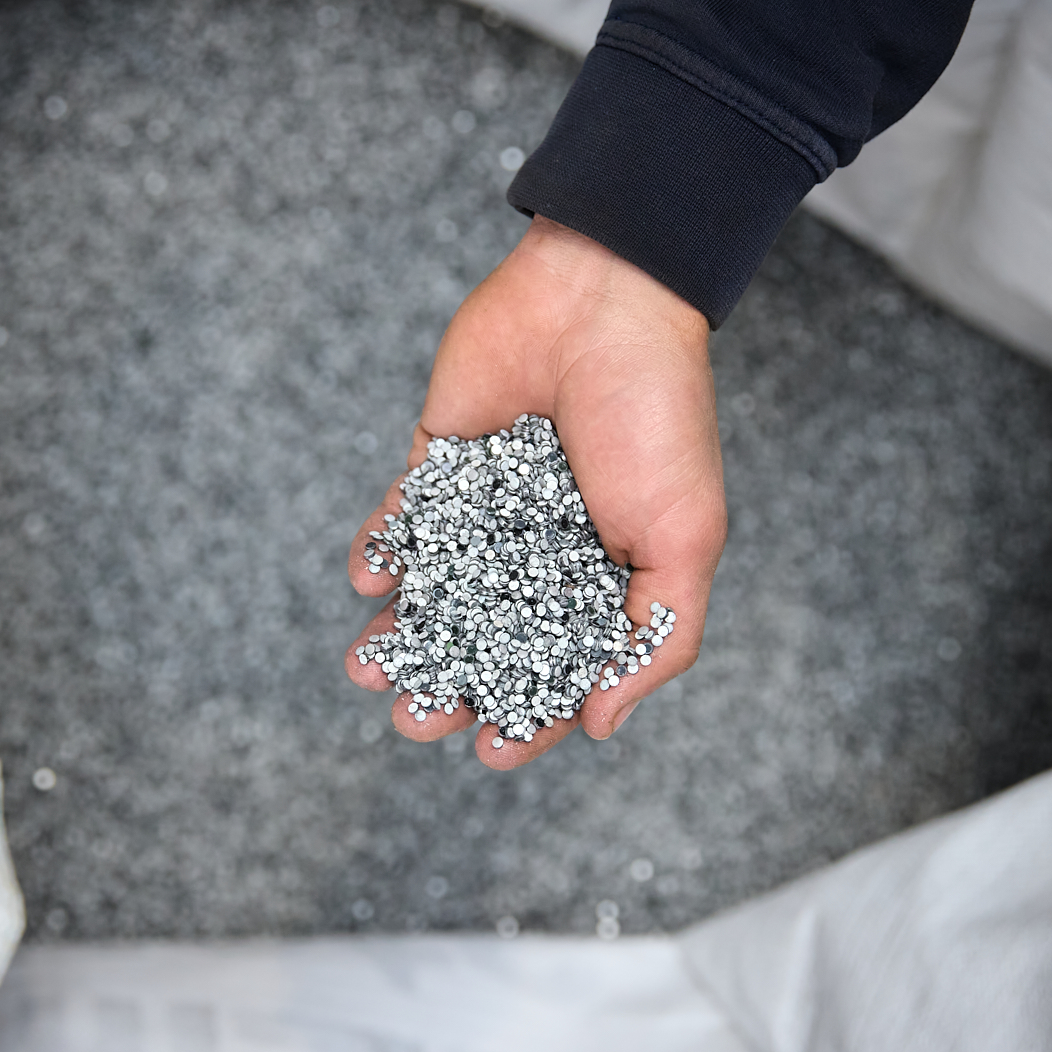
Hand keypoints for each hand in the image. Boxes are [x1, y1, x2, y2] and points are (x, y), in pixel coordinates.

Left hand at [346, 216, 723, 769]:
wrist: (604, 299)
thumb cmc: (659, 417)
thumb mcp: (683, 541)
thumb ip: (653, 637)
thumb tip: (599, 725)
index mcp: (603, 579)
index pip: (558, 668)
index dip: (527, 717)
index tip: (490, 751)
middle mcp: (541, 552)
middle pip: (483, 642)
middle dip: (445, 687)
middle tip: (413, 719)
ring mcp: (486, 510)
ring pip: (432, 594)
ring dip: (398, 638)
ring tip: (367, 672)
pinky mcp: (439, 462)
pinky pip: (402, 522)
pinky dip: (380, 555)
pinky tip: (370, 586)